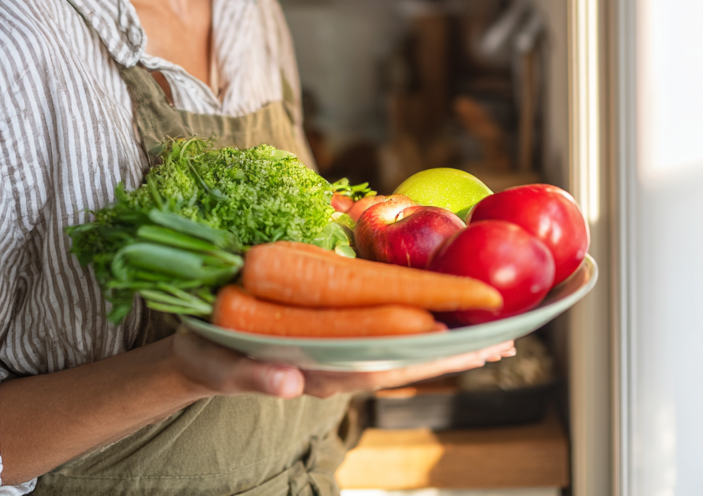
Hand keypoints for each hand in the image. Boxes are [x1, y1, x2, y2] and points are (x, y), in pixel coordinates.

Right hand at [170, 328, 514, 400]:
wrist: (198, 356)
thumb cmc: (208, 357)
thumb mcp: (220, 365)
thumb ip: (253, 376)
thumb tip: (290, 383)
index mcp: (315, 371)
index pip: (380, 365)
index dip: (422, 354)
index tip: (462, 343)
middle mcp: (336, 365)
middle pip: (403, 362)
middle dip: (453, 353)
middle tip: (504, 340)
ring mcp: (337, 354)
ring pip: (400, 352)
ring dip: (445, 346)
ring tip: (491, 335)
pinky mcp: (332, 340)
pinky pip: (382, 337)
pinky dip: (417, 331)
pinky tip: (441, 319)